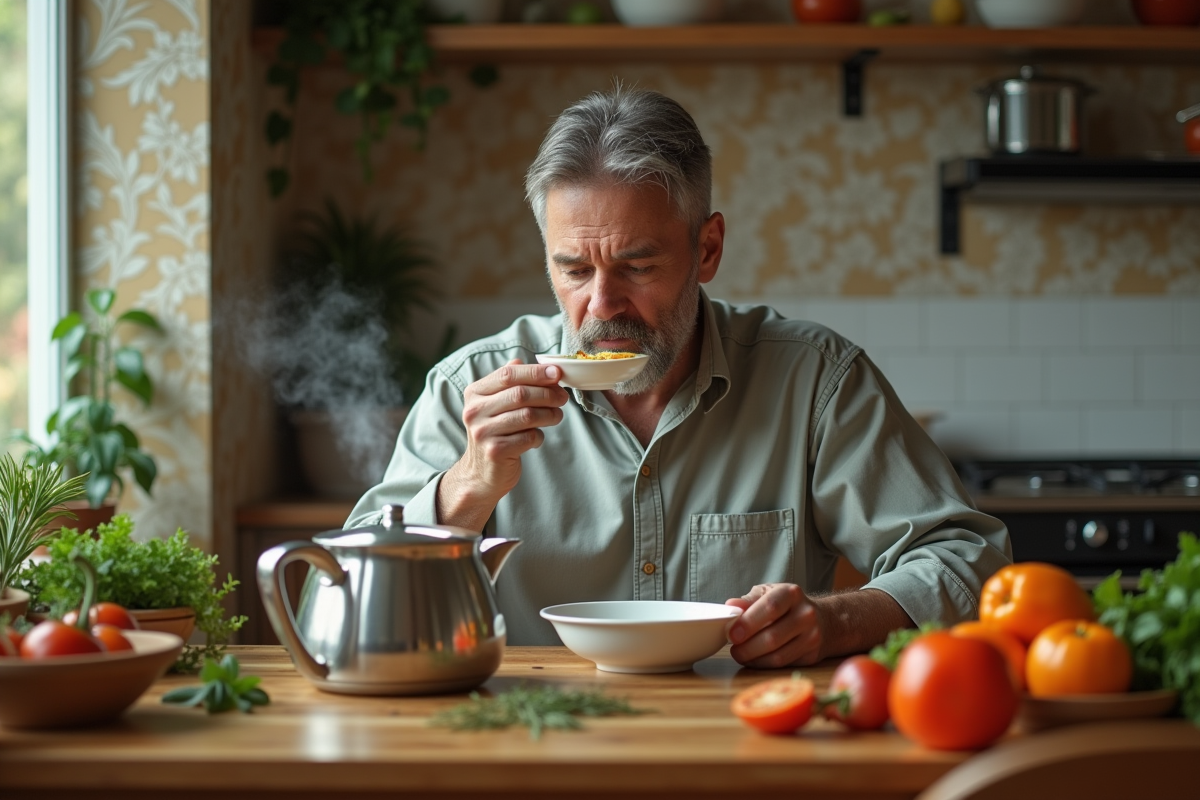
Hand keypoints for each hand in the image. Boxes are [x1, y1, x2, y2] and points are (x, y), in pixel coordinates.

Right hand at [441, 359, 568, 524]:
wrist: (481, 474)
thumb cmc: (494, 433)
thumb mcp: (493, 405)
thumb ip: (506, 382)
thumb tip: (521, 360)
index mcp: (475, 393)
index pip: (508, 375)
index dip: (535, 372)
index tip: (557, 373)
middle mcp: (475, 411)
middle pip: (520, 394)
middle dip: (548, 394)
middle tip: (563, 398)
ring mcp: (483, 432)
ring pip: (527, 415)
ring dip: (549, 415)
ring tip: (556, 416)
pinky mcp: (495, 451)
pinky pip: (528, 437)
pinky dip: (539, 436)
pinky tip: (537, 438)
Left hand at [725, 583, 824, 668]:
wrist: (822, 620)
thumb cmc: (786, 605)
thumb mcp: (768, 594)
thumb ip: (749, 600)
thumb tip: (730, 605)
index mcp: (792, 593)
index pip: (770, 607)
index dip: (749, 622)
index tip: (732, 633)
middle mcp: (806, 614)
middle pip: (773, 636)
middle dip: (747, 647)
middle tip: (733, 649)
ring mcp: (812, 636)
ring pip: (778, 655)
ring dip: (753, 658)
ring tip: (740, 655)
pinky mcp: (811, 655)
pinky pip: (783, 664)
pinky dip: (764, 664)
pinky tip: (754, 659)